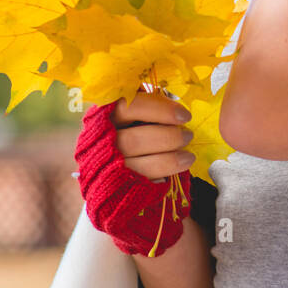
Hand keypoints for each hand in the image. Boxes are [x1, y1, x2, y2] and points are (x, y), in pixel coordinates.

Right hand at [74, 88, 194, 257]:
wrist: (113, 176)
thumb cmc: (132, 136)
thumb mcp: (134, 116)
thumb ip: (147, 107)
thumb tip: (173, 99)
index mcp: (103, 116)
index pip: (127, 106)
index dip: (158, 109)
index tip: (184, 115)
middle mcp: (97, 142)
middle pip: (131, 140)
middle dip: (167, 137)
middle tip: (188, 135)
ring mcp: (102, 168)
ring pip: (134, 164)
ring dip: (168, 158)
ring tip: (189, 156)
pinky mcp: (111, 189)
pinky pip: (137, 182)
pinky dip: (161, 174)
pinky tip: (179, 168)